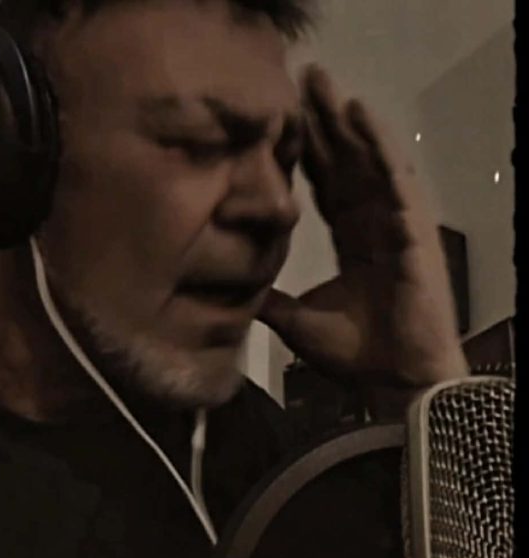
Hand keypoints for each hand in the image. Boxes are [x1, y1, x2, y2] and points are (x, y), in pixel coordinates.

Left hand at [258, 66, 467, 386]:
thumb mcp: (298, 323)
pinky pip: (396, 181)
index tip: (282, 120)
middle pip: (347, 164)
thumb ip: (272, 302)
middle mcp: (376, 225)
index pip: (326, 186)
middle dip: (325, 124)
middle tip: (304, 80)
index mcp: (353, 242)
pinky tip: (361, 117)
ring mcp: (397, 226)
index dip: (306, 153)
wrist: (395, 382)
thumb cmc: (357, 357)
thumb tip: (238, 292)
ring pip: (370, 163)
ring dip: (349, 124)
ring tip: (327, 87)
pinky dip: (379, 148)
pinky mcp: (414, 232)